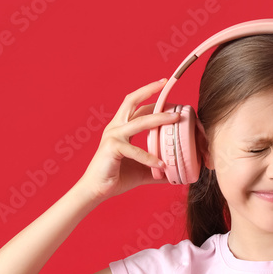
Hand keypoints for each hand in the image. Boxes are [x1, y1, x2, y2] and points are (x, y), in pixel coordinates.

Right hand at [75, 79, 179, 202]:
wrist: (96, 190)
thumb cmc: (116, 177)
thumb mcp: (142, 170)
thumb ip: (158, 167)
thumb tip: (177, 171)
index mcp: (121, 128)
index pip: (136, 107)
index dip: (150, 96)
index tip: (165, 88)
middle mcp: (116, 128)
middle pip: (131, 101)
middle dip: (149, 90)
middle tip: (165, 83)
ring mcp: (113, 136)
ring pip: (139, 122)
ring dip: (159, 118)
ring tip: (175, 119)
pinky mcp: (112, 148)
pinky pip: (136, 151)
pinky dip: (150, 157)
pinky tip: (162, 165)